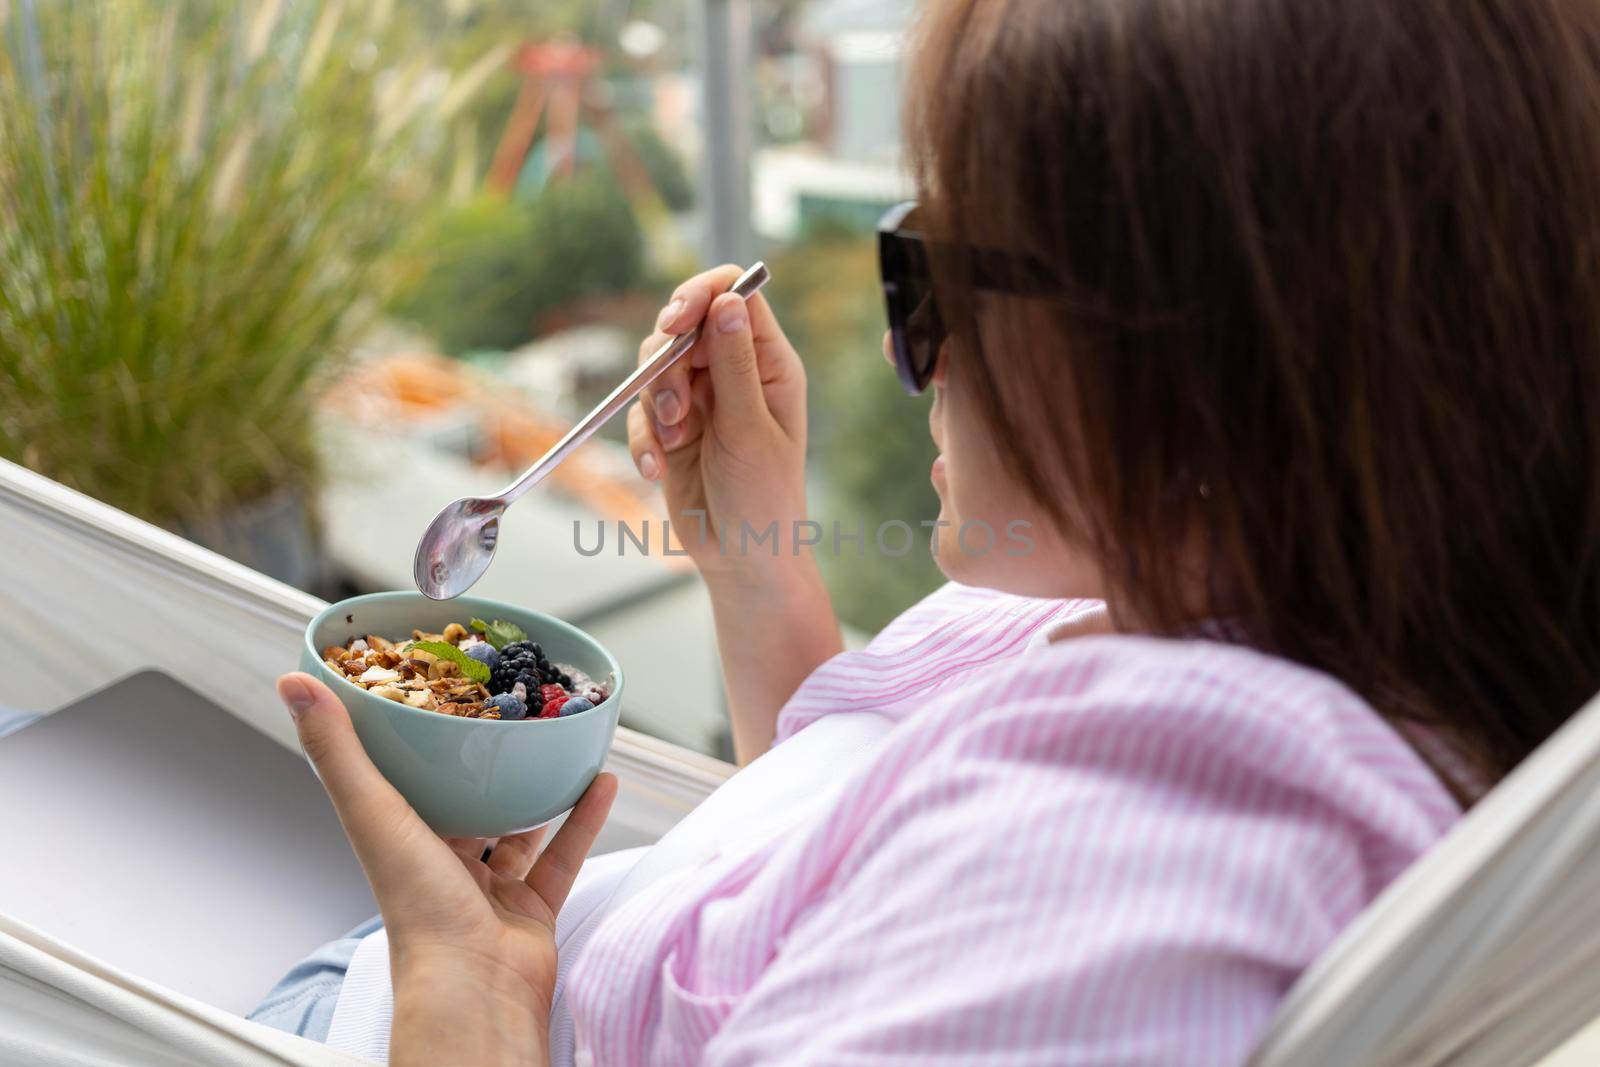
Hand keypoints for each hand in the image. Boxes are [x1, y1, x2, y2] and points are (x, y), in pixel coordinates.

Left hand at [277, 672, 615, 1066]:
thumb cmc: (419, 914)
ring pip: (519, 826)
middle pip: (466, 800)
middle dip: (486, 761)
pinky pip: (563, 854)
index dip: (417, 737)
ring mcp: (489, 888)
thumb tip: (293, 684)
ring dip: (540, 787)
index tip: (434, 691)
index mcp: (398, 840)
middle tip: (508, 712)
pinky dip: (583, 819)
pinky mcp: (533, 907)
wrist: (476, 988)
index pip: (403, 778)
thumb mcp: (374, 813)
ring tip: (560, 742)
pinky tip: (600, 782)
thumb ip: (337, 750)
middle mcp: (441, 863)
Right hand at [628, 264, 808, 577]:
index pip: (734, 295)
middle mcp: (734, 371)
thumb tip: (727, 301)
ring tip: (672, 440)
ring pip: (655, 364)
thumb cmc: (763, 499)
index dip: (700, 296)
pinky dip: (642, 437)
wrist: (741, 559)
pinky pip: (641, 409)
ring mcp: (701, 398)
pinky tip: (655, 469)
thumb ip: (734, 365)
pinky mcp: (672, 427)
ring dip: (653, 401)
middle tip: (672, 407)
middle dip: (666, 363)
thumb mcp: (749, 429)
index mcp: (768, 364)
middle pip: (683, 325)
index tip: (674, 323)